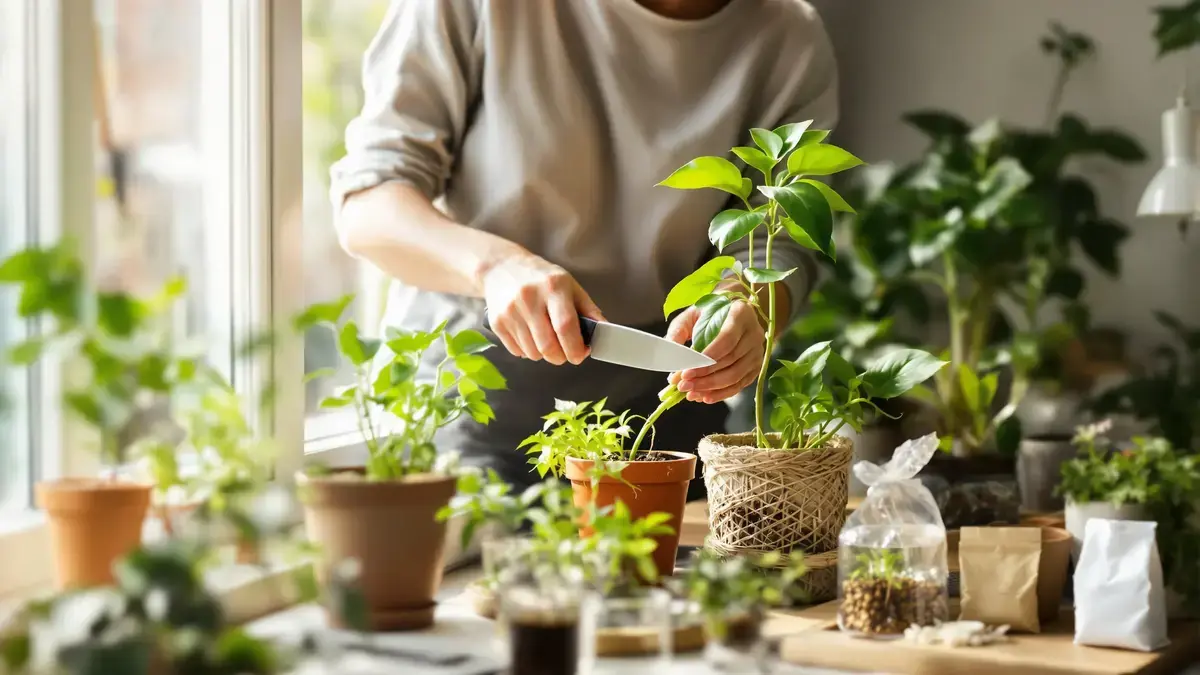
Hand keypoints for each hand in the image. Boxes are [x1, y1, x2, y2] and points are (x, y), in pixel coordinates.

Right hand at [480, 254, 604, 364]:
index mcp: (553, 287)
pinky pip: (518, 352)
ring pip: (533, 353)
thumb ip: (588, 310)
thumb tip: (603, 332)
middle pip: (548, 346)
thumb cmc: (542, 279)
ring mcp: (510, 311)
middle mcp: (529, 298)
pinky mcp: (497, 322)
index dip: (575, 348)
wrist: (501, 268)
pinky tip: (530, 335)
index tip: (581, 355)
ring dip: (544, 354)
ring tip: (546, 339)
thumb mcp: (569, 285)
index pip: (565, 326)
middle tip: (565, 353)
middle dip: (561, 357)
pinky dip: (528, 351)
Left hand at [665, 300, 763, 403]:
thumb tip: (670, 359)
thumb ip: (678, 332)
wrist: (731, 311)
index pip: (726, 340)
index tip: (686, 372)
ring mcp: (758, 351)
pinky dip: (722, 394)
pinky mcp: (756, 366)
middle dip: (705, 377)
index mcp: (740, 313)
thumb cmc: (709, 312)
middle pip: (731, 361)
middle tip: (683, 385)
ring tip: (690, 393)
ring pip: (736, 376)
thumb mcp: (691, 315)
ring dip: (711, 388)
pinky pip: (740, 384)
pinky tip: (705, 397)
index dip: (706, 359)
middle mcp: (754, 333)